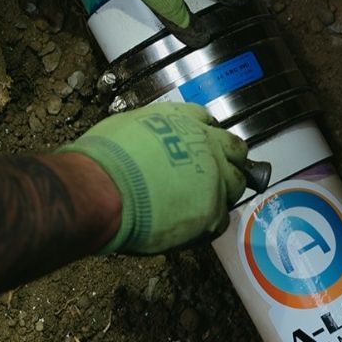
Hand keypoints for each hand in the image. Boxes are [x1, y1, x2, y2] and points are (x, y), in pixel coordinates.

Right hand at [59, 102, 247, 253]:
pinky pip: (223, 216)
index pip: (206, 121)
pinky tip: (192, 223)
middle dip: (227, 158)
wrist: (105, 188)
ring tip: (203, 201)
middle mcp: (204, 142)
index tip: (200, 144)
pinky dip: (211, 219)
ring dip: (224, 189)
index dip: (204, 134)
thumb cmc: (105, 159)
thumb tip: (143, 142)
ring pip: (236, 181)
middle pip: (233, 148)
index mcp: (180, 118)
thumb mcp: (125, 126)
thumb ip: (148, 132)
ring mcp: (213, 175)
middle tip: (212, 172)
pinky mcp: (213, 209)